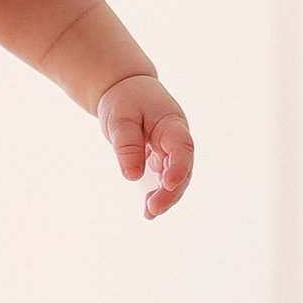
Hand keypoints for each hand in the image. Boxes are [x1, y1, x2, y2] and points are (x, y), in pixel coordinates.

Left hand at [96, 70, 194, 219]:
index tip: (168, 184)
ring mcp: (172, 150)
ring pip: (177, 178)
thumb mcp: (119, 118)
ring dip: (166, 197)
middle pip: (183, 169)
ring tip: (149, 213)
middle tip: (151, 210)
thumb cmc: (124, 100)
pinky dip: (160, 193)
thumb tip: (133, 176)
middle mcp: (177, 139)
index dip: (179, 168)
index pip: (183, 148)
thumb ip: (127, 146)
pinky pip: (166, 178)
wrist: (126, 88)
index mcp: (172, 124)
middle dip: (170, 192)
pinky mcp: (164, 158)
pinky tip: (148, 207)